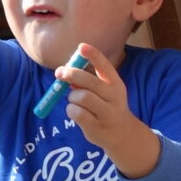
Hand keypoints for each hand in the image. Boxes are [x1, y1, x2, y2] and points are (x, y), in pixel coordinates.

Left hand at [58, 44, 155, 175]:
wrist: (121, 134)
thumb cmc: (107, 106)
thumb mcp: (104, 92)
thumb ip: (88, 82)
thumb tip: (65, 74)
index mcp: (116, 84)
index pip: (105, 67)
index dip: (93, 56)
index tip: (81, 47)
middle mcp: (114, 97)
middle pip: (90, 82)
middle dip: (72, 74)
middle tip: (59, 73)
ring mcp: (107, 113)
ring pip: (82, 97)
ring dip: (72, 96)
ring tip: (74, 100)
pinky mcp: (97, 127)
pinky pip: (77, 113)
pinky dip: (71, 110)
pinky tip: (75, 112)